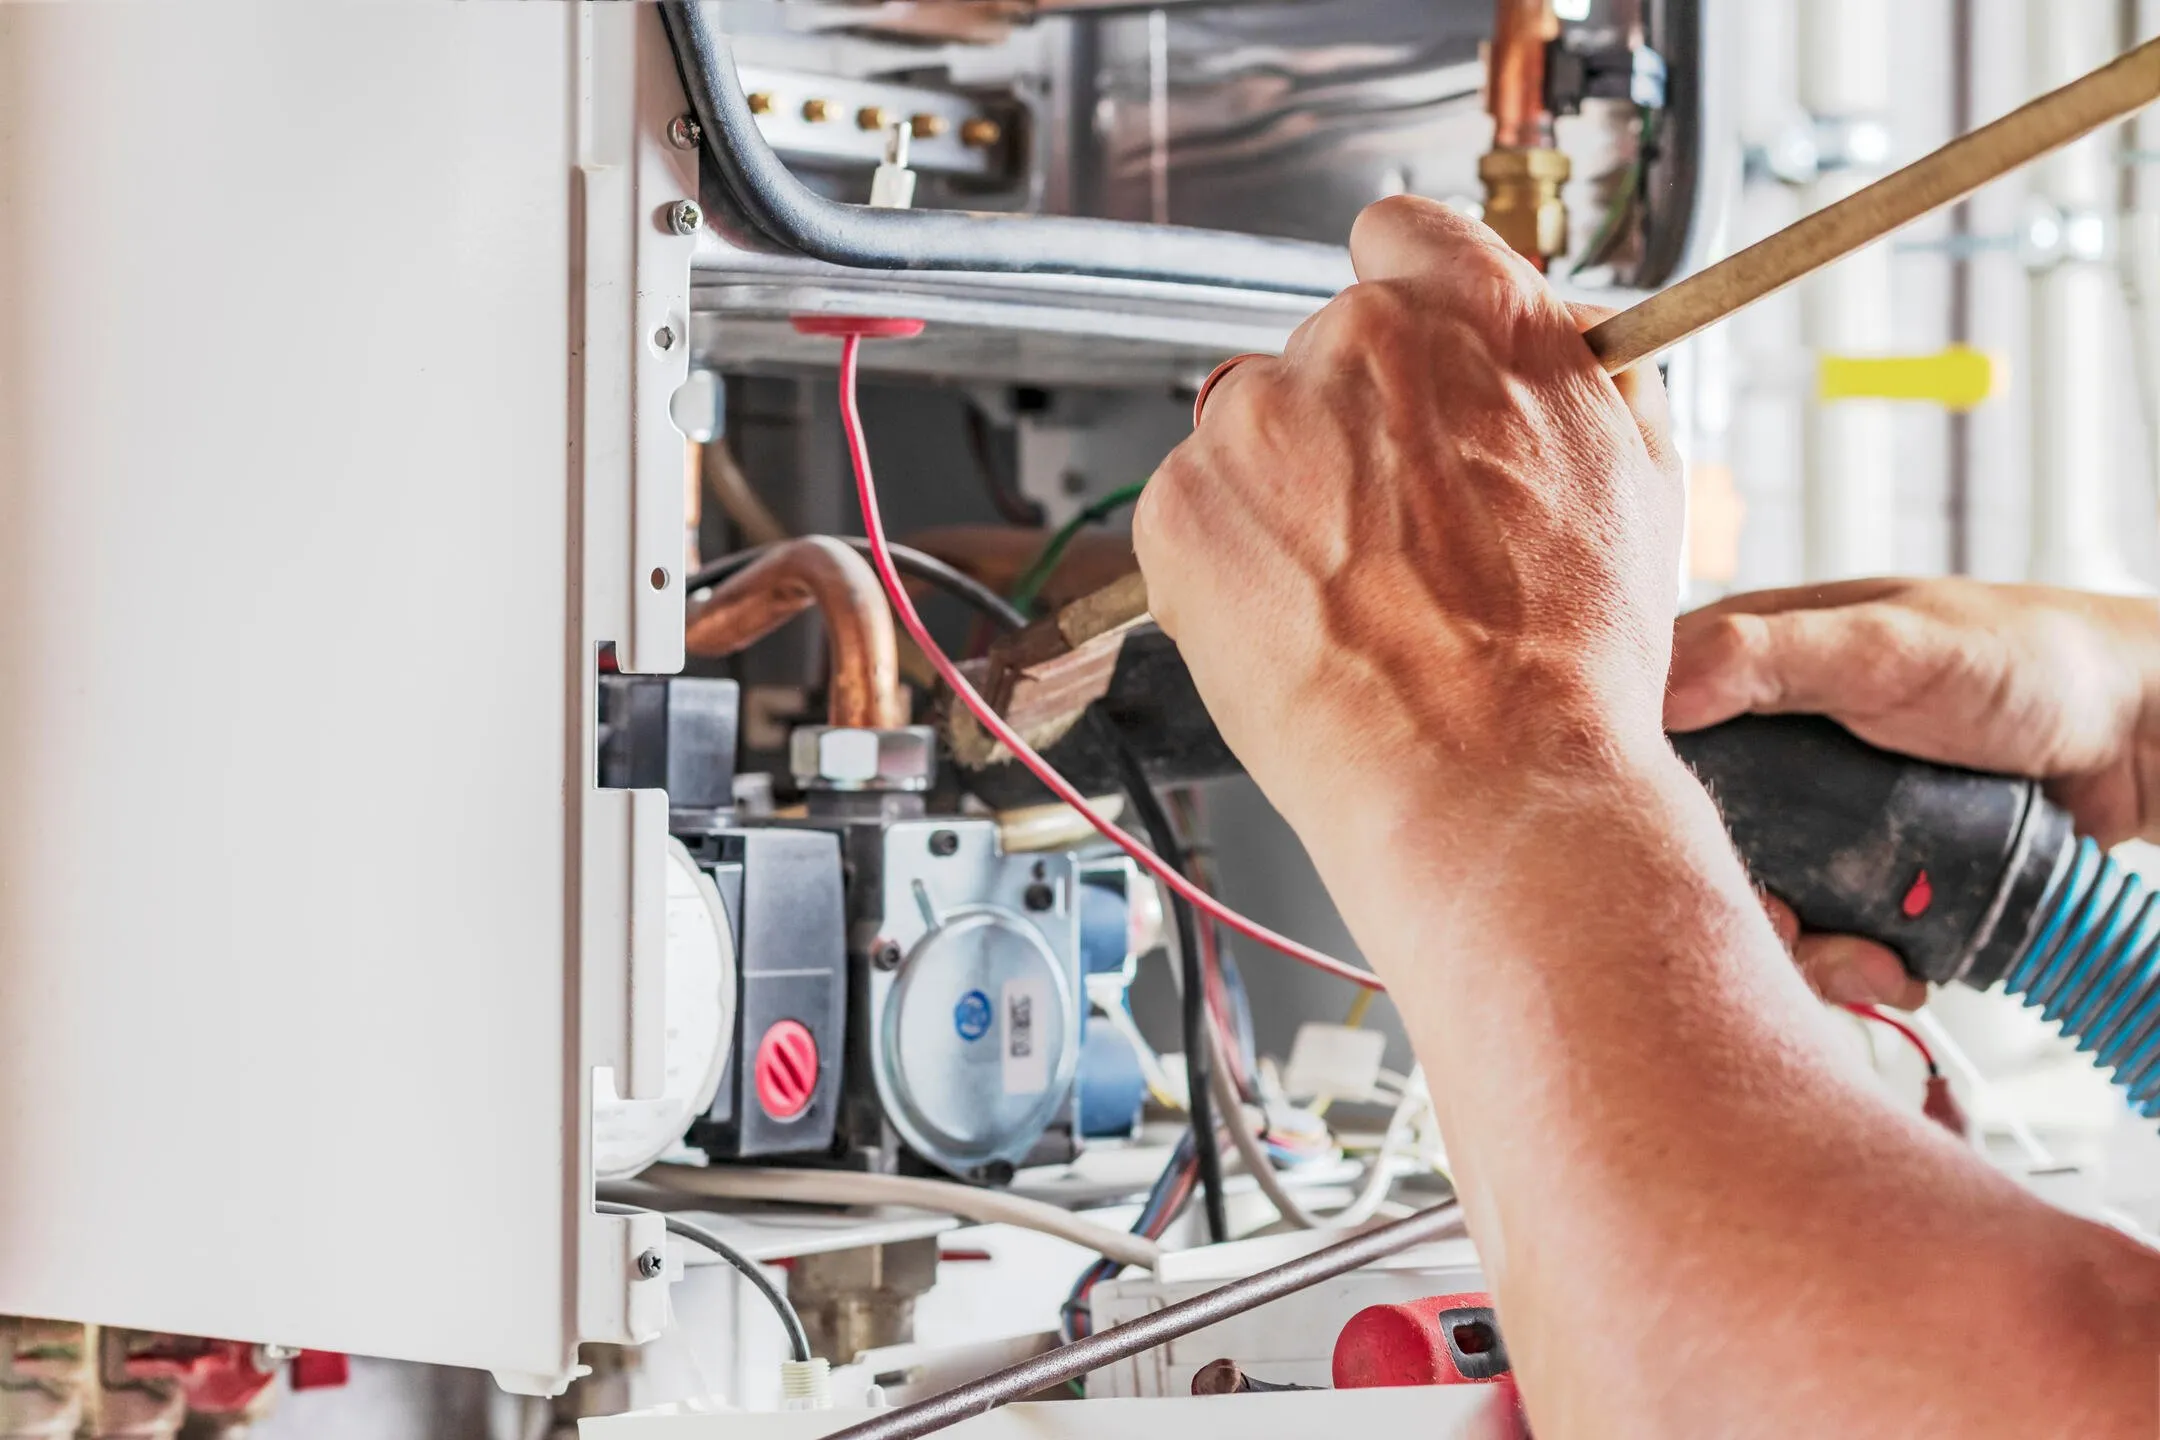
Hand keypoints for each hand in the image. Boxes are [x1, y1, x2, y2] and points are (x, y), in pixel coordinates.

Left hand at [1132, 198, 1683, 829]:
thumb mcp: (1638, 478)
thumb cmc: (1565, 657)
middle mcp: (1358, 341)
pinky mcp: (1180, 505)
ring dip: (1283, 492)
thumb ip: (1581, 373)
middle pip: (1323, 351)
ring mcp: (1256, 422)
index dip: (1406, 300)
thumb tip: (1549, 331)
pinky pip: (1192, 507)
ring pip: (1252, 431)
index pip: (1402, 234)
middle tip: (1395, 534)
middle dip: (1349, 426)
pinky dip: (1224, 558)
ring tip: (1349, 594)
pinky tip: (1294, 621)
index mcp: (1475, 312)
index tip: (1403, 359)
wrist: (1485, 775)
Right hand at [1669, 577, 2159, 1004]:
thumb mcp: (1889, 644)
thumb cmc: (2030, 660)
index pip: (1648, 734)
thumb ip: (1770, 657)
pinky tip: (1895, 963)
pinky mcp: (1861, 869)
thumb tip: (1660, 688)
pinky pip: (1821, 933)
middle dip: (1739, 899)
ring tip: (1868, 960)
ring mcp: (1815, 813)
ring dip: (1803, 949)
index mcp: (1747, 667)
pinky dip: (1851, 964)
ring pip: (1754, 898)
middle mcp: (1766, 742)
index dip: (1647, 802)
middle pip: (1694, 839)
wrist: (2140, 740)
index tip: (1684, 854)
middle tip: (1791, 924)